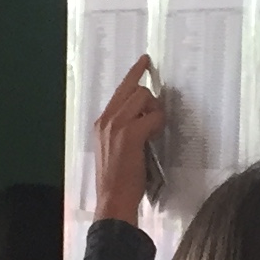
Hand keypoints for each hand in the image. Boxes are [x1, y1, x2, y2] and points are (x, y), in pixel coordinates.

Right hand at [88, 57, 165, 225]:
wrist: (112, 199)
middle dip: (151, 100)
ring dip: (155, 112)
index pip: (119, 90)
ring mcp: (117, 125)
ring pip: (144, 98)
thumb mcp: (113, 149)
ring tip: (153, 133)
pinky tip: (154, 137)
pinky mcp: (130, 134)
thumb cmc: (117, 180)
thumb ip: (123, 130)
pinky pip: (153, 116)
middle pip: (134, 89)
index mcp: (101, 123)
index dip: (134, 74)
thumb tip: (143, 117)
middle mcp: (106, 119)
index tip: (145, 60)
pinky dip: (159, 124)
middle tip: (156, 117)